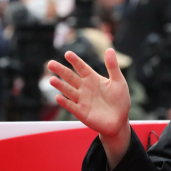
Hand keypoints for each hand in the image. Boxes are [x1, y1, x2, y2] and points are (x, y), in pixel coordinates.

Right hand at [48, 49, 130, 168]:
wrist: (120, 121)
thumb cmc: (120, 100)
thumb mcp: (118, 81)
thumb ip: (112, 66)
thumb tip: (109, 49)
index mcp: (93, 79)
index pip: (82, 67)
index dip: (75, 61)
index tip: (68, 53)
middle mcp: (85, 88)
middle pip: (70, 77)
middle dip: (61, 70)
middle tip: (50, 63)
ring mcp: (82, 100)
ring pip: (68, 91)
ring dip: (60, 85)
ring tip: (51, 79)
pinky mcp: (81, 112)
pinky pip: (71, 106)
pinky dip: (65, 102)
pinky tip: (58, 97)